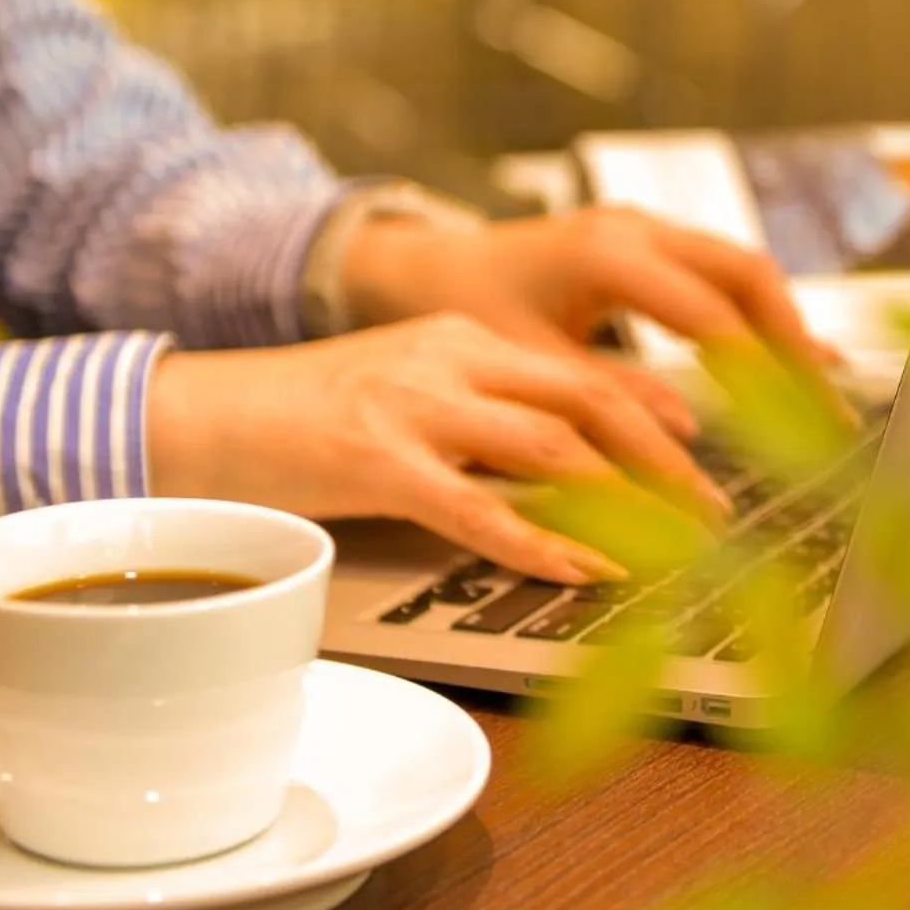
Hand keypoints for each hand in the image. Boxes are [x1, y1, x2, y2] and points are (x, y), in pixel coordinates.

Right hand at [145, 313, 729, 583]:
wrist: (193, 417)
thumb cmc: (298, 419)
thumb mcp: (402, 393)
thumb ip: (474, 416)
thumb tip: (556, 466)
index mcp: (463, 341)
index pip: (582, 370)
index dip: (653, 411)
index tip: (704, 451)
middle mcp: (449, 360)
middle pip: (587, 398)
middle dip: (665, 455)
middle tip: (716, 508)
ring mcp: (414, 407)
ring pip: (551, 444)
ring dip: (628, 497)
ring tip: (679, 542)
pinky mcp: (377, 461)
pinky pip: (480, 506)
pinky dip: (544, 541)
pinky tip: (587, 568)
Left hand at [340, 208, 842, 421]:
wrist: (426, 263)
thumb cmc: (464, 309)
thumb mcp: (528, 363)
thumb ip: (605, 396)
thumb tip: (688, 437)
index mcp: (607, 253)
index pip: (712, 314)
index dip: (762, 373)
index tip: (798, 424)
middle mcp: (636, 227)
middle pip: (748, 276)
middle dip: (795, 344)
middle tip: (831, 413)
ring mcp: (647, 228)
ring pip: (743, 270)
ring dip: (785, 329)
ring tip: (826, 394)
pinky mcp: (649, 243)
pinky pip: (722, 274)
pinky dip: (759, 318)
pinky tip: (797, 359)